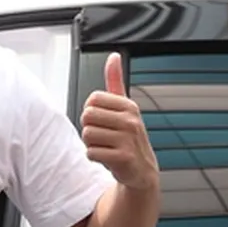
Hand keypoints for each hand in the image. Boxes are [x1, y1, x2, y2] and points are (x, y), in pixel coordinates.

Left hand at [80, 53, 159, 191]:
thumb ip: (115, 81)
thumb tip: (114, 56)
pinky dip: (95, 158)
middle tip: (105, 137)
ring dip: (92, 144)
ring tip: (107, 147)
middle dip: (90, 128)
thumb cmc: (127, 137)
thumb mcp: (124, 107)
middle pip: (86, 116)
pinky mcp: (123, 157)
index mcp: (129, 105)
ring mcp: (128, 139)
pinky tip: (109, 158)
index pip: (92, 100)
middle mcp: (131, 120)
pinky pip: (91, 152)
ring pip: (87, 135)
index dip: (92, 112)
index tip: (105, 122)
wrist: (141, 170)